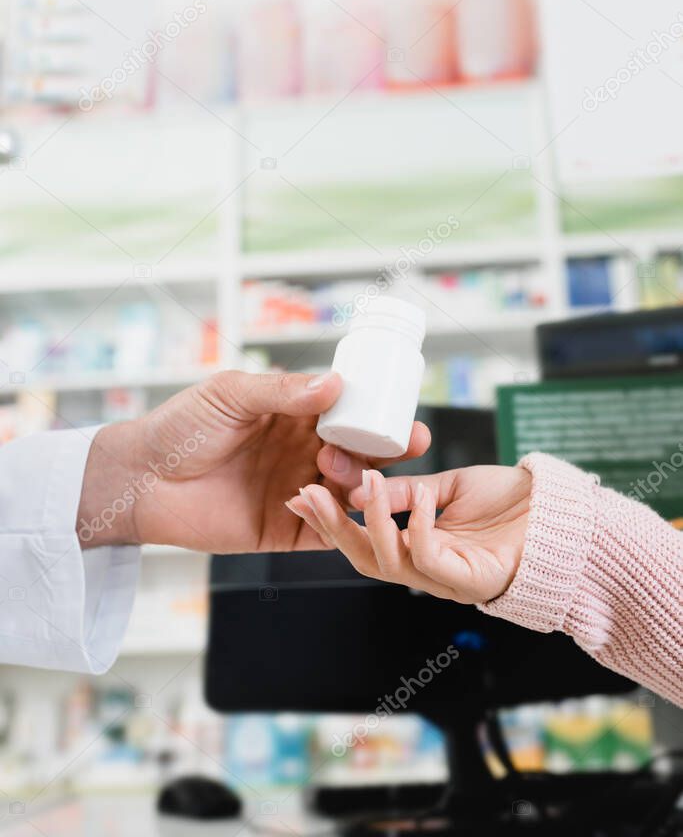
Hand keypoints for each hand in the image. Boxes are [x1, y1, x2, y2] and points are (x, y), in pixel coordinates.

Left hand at [78, 370, 429, 553]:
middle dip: (388, 451)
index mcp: (297, 418)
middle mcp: (304, 455)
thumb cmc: (181, 427)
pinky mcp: (285, 531)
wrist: (141, 480)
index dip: (379, 415)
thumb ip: (281, 392)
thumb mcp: (230, 395)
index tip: (404, 412)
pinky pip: (325, 532)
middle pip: (361, 455)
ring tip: (357, 477)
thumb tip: (334, 384)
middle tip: (407, 443)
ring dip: (363, 485)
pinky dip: (339, 523)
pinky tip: (335, 509)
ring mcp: (299, 493)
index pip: (350, 416)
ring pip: (350, 493)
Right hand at [286, 464, 531, 603]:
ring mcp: (448, 579)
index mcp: (420, 548)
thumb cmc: (513, 505)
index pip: (363, 543)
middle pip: (365, 560)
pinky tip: (419, 498)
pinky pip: (429, 558)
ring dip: (372, 523)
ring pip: (390, 564)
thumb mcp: (448, 487)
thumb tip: (363, 489)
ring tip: (367, 484)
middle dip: (332, 528)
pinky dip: (417, 526)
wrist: (561, 514)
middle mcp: (428, 569)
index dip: (330, 523)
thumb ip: (409, 493)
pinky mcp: (470, 581)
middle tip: (308, 493)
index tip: (302, 494)